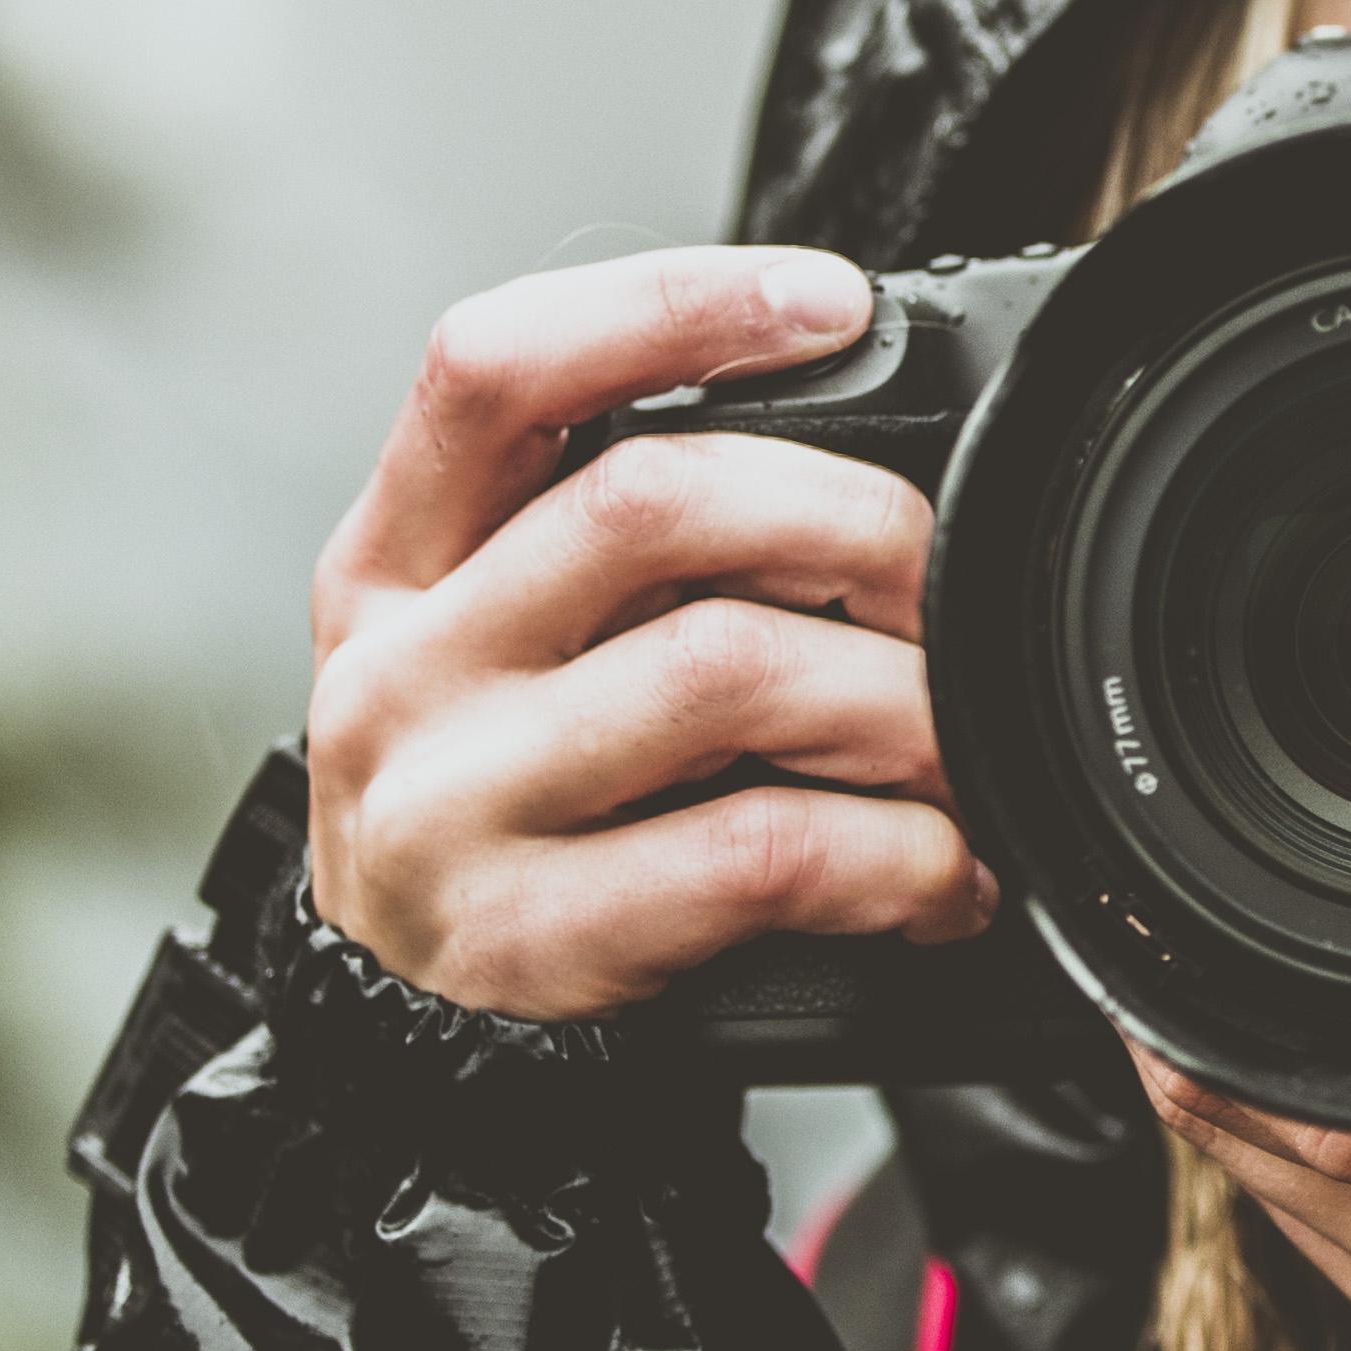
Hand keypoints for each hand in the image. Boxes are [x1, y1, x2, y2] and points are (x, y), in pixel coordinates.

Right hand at [304, 247, 995, 1020]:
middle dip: (851, 519)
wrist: (408, 1048)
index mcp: (393, 562)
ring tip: (958, 742)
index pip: (490, 368)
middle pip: (647, 500)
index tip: (825, 302)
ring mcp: (445, 807)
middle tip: (944, 577)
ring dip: (898, 700)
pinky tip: (935, 871)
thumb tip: (862, 439)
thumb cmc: (510, 811)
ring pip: (726, 669)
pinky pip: (756, 852)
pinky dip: (894, 854)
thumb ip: (614, 541)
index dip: (664, 305)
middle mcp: (400, 667)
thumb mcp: (505, 651)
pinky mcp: (524, 938)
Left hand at [1135, 739, 1350, 1350]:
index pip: (1349, 1060)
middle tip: (1188, 915)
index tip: (1186, 888)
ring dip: (1237, 1086)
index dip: (1226, 977)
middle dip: (1209, 1006)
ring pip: (1274, 1195)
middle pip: (1271, 1122)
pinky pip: (1326, 1263)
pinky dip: (1293, 1170)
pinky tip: (1310, 1091)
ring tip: (1229, 986)